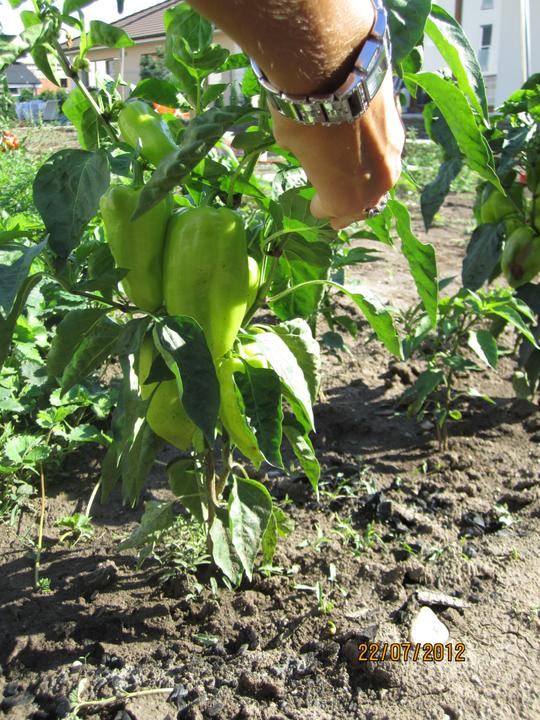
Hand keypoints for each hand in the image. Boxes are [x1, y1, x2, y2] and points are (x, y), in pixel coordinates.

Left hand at [270, 71, 404, 229]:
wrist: (336, 72)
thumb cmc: (302, 116)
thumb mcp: (290, 142)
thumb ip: (303, 155)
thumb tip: (307, 148)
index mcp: (343, 200)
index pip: (329, 211)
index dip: (319, 206)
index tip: (314, 202)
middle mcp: (374, 188)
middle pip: (361, 205)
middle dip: (347, 202)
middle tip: (338, 201)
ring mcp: (391, 161)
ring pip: (379, 182)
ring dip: (366, 180)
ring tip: (355, 173)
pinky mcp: (400, 133)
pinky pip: (386, 153)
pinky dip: (374, 151)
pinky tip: (365, 141)